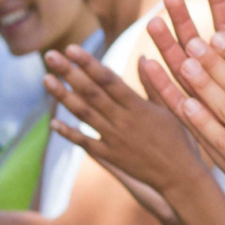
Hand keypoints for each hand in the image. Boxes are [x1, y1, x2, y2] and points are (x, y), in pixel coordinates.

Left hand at [42, 21, 209, 204]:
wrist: (179, 176)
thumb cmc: (179, 138)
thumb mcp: (170, 107)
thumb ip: (153, 83)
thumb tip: (143, 57)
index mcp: (138, 106)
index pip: (108, 79)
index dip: (88, 63)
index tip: (72, 49)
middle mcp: (123, 121)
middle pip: (90, 93)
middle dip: (69, 73)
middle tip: (50, 55)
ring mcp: (114, 139)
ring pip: (84, 114)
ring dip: (63, 96)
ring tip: (46, 79)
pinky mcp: (110, 156)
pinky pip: (84, 142)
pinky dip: (68, 133)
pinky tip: (52, 122)